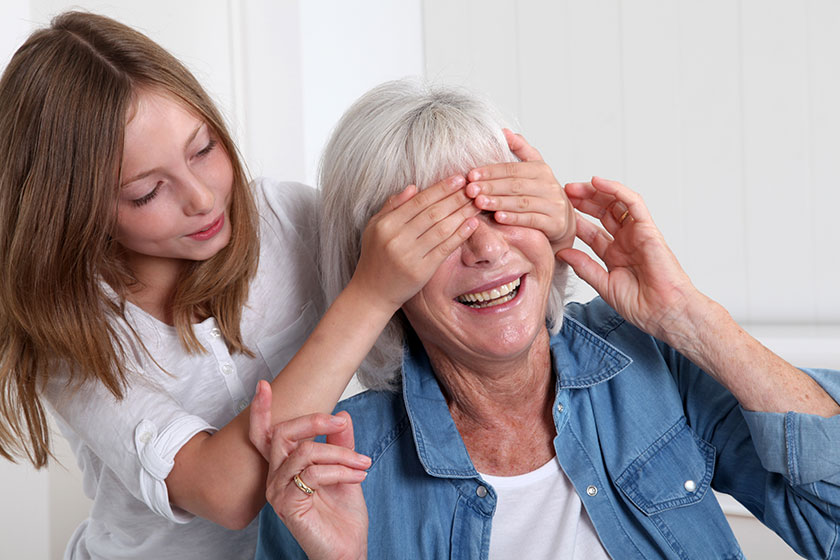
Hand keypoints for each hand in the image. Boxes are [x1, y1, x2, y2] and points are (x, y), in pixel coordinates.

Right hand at [252, 382, 369, 559]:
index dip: (261, 410)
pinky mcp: (287, 505)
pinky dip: (341, 470)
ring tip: (363, 463)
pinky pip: (313, 474)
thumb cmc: (341, 515)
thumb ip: (340, 443)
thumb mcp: (345, 469)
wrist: (348, 549)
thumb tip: (341, 415)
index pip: (265, 435)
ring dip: (340, 453)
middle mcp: (275, 477)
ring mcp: (278, 492)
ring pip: (304, 452)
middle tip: (338, 423)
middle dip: (314, 422)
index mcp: (285, 466)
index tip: (263, 385)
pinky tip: (358, 475)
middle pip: (283, 434)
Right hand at [350, 175, 479, 312]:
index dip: (441, 188)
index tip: (459, 178)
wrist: (371, 292)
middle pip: (433, 212)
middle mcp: (397, 238)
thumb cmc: (375, 257)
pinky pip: (445, 249)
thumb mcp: (375, 227)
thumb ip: (392, 206)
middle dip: (456, 198)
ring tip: (477, 203)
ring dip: (462, 214)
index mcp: (386, 224)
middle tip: (474, 188)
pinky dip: (460, 235)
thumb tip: (413, 187)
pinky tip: (472, 224)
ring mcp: (409, 255)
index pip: (419, 201)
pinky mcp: (421, 271)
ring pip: (441, 228)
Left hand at [466, 129, 574, 252]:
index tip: (471, 175)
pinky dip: (514, 218)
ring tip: (479, 202)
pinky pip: (531, 219)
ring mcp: (553, 204)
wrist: (563, 220)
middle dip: (490, 187)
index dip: (491, 171)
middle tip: (470, 190)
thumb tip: (503, 131)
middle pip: (515, 185)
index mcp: (541, 169)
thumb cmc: (542, 193)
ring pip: (522, 202)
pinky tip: (498, 217)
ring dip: (498, 202)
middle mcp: (549, 185)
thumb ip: (520, 149)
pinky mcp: (554, 222)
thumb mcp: (534, 168)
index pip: (512, 168)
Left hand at [557, 177, 700, 340]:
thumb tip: (561, 252)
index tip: (555, 214)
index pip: (591, 231)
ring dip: (594, 192)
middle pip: (602, 213)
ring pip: (615, 203)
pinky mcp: (648, 229)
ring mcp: (637, 233)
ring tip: (573, 187)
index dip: (574, 220)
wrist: (665, 312)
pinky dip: (616, 190)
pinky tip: (597, 182)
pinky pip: (632, 203)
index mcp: (615, 254)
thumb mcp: (604, 285)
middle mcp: (626, 241)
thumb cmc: (641, 305)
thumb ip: (584, 267)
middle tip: (562, 194)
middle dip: (582, 201)